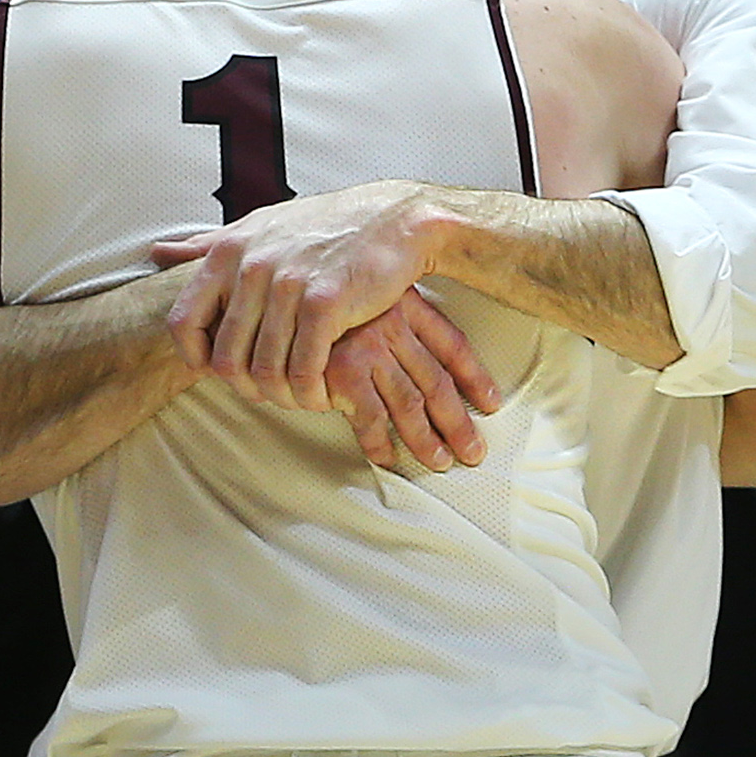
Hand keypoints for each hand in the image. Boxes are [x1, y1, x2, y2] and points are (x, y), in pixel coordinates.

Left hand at [151, 179, 444, 411]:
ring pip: (265, 369)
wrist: (395, 219)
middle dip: (245, 387)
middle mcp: (252, 267)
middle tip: (269, 392)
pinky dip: (309, 393)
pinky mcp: (326, 303)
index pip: (183, 321)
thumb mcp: (259, 225)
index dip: (196, 358)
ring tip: (298, 398)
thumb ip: (208, 245)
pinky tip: (321, 394)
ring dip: (281, 396)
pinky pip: (304, 368)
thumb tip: (157, 253)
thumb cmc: (325, 227)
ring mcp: (288, 285)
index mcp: (228, 251)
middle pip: (226, 357)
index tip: (218, 370)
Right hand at [323, 289, 500, 471]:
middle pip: (438, 381)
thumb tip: (414, 365)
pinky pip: (371, 416)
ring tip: (440, 463)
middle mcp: (392, 323)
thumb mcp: (360, 298)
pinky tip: (387, 459)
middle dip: (458, 421)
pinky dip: (379, 442)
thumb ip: (387, 323)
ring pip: (411, 402)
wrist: (264, 293)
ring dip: (427, 438)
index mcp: (404, 304)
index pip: (453, 344)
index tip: (491, 403)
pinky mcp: (344, 369)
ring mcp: (369, 346)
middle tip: (473, 452)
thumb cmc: (310, 300)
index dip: (475, 377)